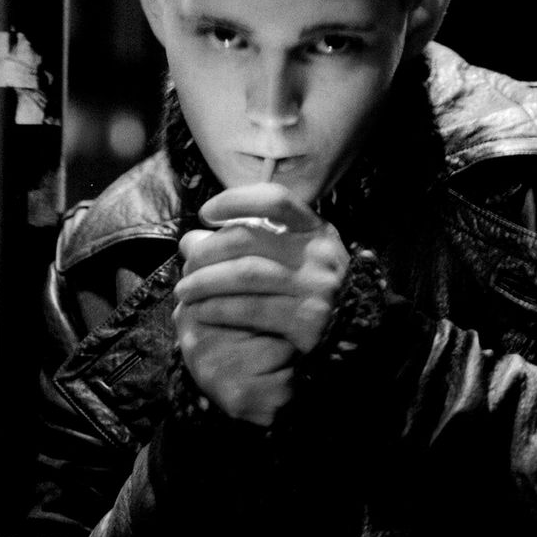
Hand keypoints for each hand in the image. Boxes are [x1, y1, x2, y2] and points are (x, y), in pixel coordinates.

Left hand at [173, 185, 349, 424]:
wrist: (352, 337)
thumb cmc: (311, 290)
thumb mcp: (292, 257)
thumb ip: (248, 243)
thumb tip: (189, 240)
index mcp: (316, 229)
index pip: (274, 198)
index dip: (236, 200)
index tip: (206, 214)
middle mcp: (317, 253)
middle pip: (250, 238)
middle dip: (208, 250)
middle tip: (186, 263)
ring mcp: (314, 286)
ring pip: (245, 274)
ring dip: (206, 281)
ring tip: (184, 291)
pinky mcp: (307, 319)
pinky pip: (250, 309)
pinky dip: (219, 308)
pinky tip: (203, 312)